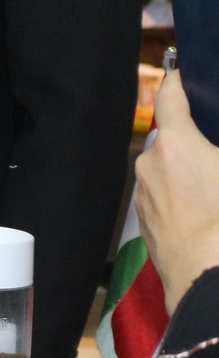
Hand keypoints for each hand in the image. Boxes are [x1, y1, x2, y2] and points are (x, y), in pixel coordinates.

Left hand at [136, 72, 218, 313]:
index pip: (170, 98)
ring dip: (186, 174)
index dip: (178, 84)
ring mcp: (144, 195)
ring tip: (214, 190)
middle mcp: (151, 164)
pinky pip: (163, 198)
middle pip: (171, 139)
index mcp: (176, 144)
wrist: (208, 283)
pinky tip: (206, 214)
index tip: (181, 74)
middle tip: (215, 151)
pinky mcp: (146, 223)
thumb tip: (214, 154)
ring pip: (165, 171)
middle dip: (193, 142)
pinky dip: (180, 198)